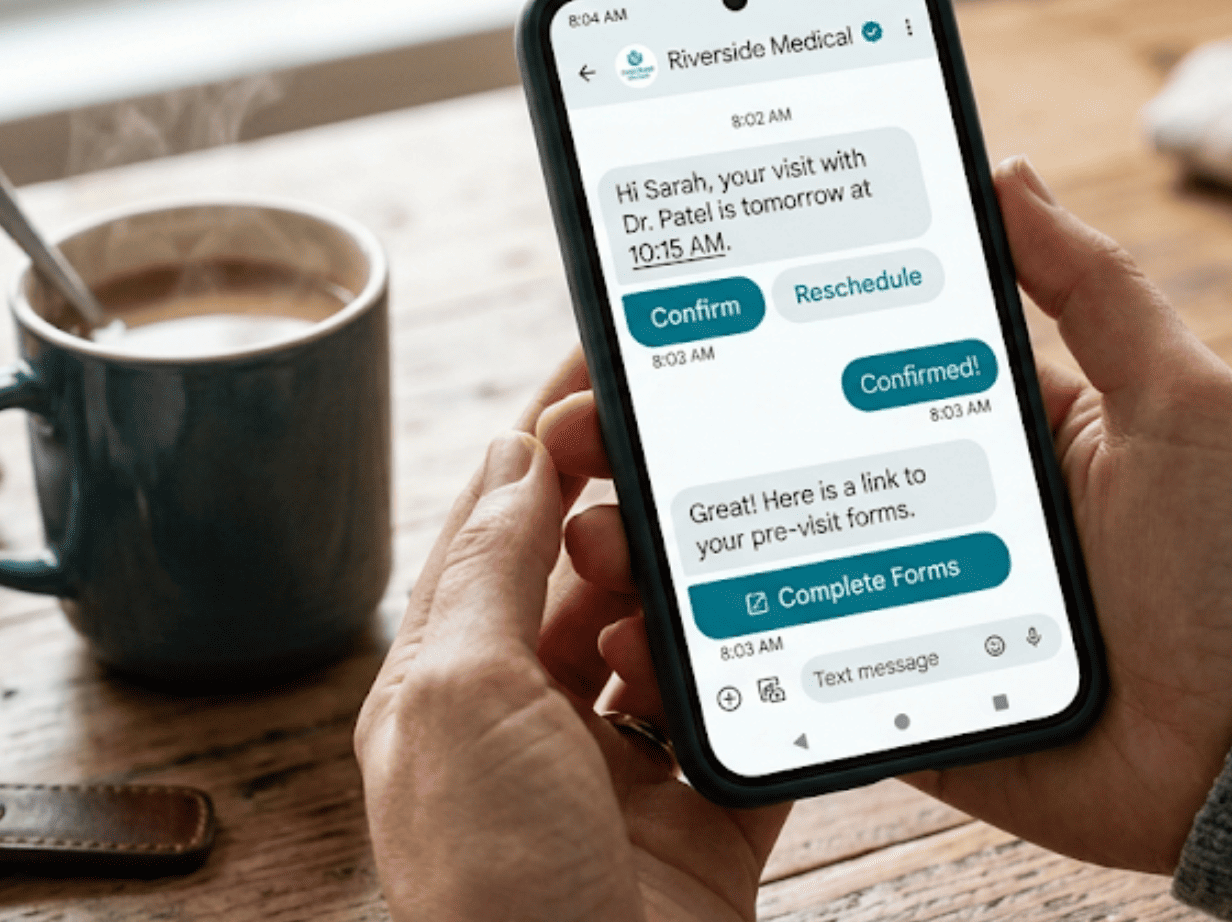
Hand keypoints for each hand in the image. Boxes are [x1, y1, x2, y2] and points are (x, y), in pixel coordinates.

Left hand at [355, 358, 789, 921]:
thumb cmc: (490, 888)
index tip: (600, 362)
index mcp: (450, 688)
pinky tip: (781, 635)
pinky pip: (747, 723)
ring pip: (672, 639)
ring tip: (708, 551)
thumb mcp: (456, 697)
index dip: (546, 438)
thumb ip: (488, 570)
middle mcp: (531, 725)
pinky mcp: (705, 822)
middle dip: (630, 505)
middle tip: (678, 435)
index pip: (496, 529)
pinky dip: (767, 680)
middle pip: (588, 576)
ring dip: (695, 592)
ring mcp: (620, 776)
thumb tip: (514, 453)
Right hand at [536, 157, 1231, 876]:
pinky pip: (791, 671)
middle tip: (589, 426)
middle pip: (781, 462)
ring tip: (598, 530)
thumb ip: (1095, 287)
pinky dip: (715, 663)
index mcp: (986, 425)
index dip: (756, 336)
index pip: (847, 359)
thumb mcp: (1180, 399)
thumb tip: (1005, 167)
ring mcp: (904, 602)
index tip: (664, 309)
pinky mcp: (896, 692)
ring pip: (764, 567)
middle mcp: (930, 505)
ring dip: (669, 550)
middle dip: (675, 446)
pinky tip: (644, 639)